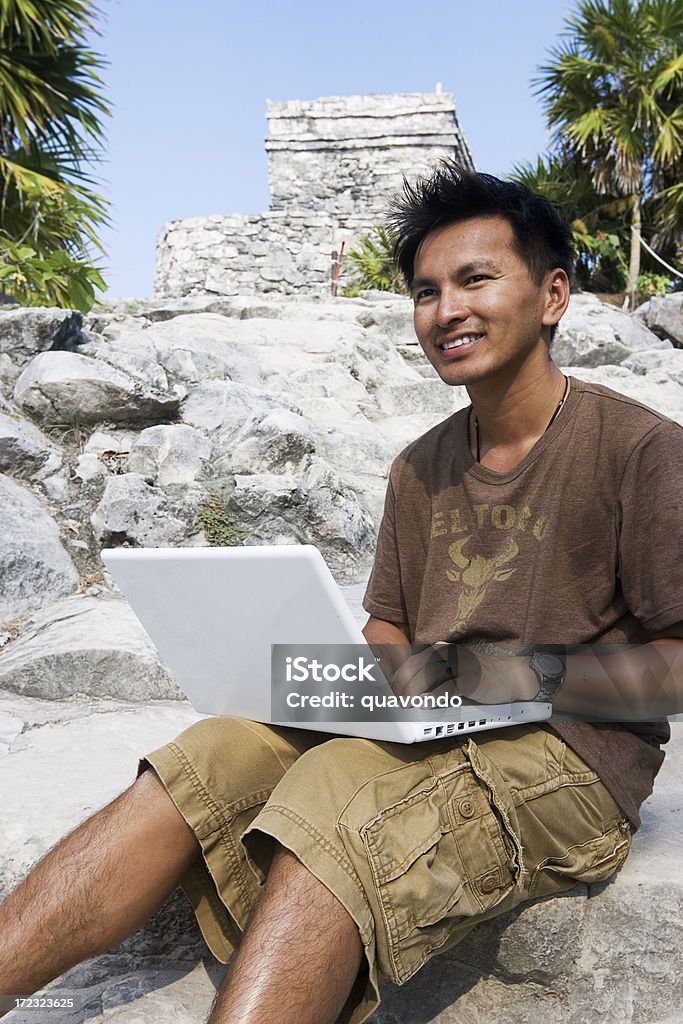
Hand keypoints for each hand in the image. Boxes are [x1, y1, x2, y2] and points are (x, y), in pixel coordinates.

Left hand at [391, 643, 537, 704]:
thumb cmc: (479, 676)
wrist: (511, 675)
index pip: (411, 660)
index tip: (386, 689)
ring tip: (405, 703)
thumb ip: (432, 676)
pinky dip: (435, 697)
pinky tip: (426, 705)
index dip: (396, 675)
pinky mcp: (471, 678)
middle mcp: (448, 653)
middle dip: (400, 683)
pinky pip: (448, 687)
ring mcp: (460, 664)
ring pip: (428, 674)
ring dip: (413, 690)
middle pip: (415, 665)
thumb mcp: (453, 671)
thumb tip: (406, 691)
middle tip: (393, 699)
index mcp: (441, 650)